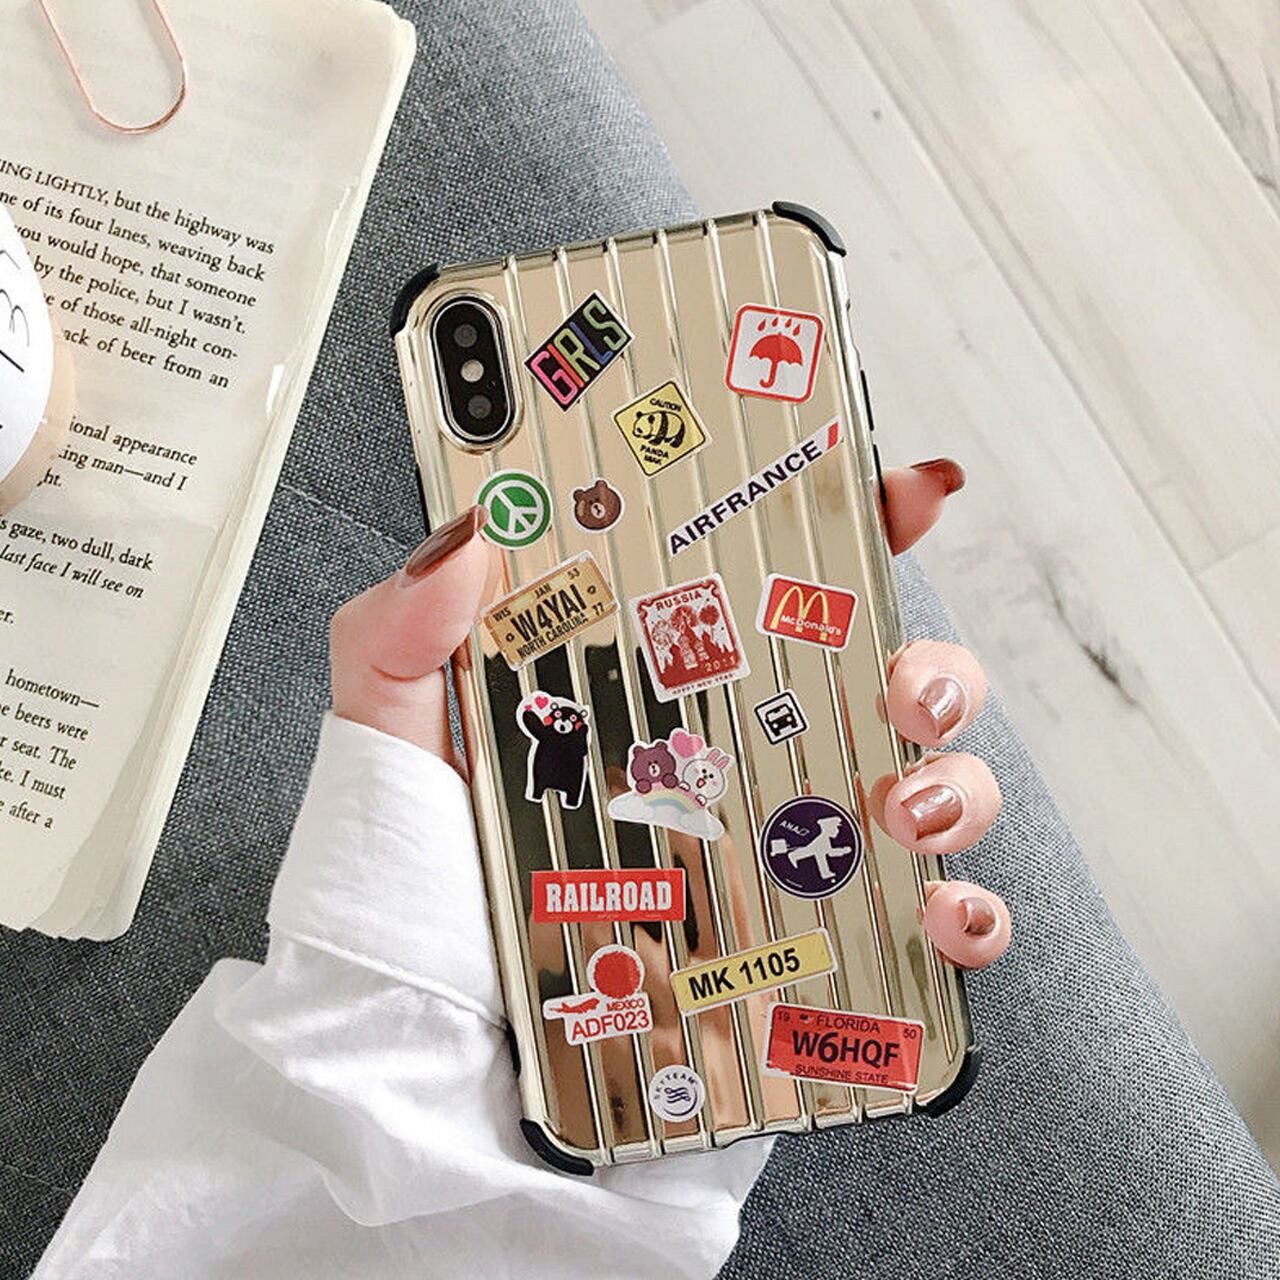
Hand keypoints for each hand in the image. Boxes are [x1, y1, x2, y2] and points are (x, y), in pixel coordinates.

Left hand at [330, 458, 1008, 968]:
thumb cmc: (416, 888)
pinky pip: (924, 930)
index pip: (773, 586)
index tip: (897, 492)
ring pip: (928, 791)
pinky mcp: (807, 953)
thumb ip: (404, 628)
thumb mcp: (391, 735)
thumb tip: (468, 535)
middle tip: (902, 682)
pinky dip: (966, 918)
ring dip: (953, 785)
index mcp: (659, 688)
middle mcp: (737, 763)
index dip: (850, 526)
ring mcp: (782, 857)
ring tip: (900, 807)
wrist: (432, 1045)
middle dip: (932, 664)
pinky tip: (939, 911)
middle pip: (881, 681)